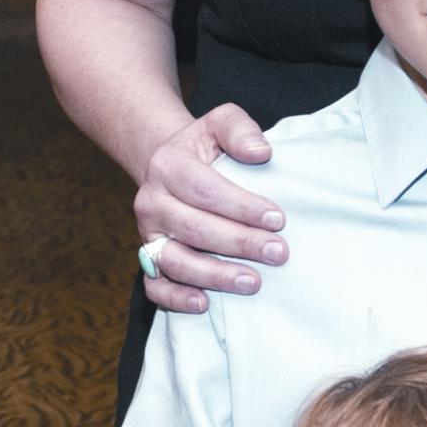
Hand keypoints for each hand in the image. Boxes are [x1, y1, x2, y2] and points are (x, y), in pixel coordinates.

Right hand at [135, 104, 286, 313]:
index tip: (278, 219)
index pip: (205, 189)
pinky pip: (155, 285)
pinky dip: (175, 298)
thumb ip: (240, 129)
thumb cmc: (204, 147)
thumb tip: (261, 153)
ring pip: (175, 261)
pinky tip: (205, 304)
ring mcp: (148, 234)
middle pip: (194, 228)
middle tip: (278, 253)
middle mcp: (151, 201)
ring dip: (215, 275)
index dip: (242, 206)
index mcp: (167, 165)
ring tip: (253, 282)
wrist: (168, 166)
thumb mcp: (221, 122)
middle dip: (239, 243)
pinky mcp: (148, 258)